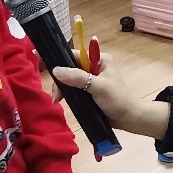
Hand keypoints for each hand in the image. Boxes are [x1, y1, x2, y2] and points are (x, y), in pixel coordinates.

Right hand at [52, 53, 170, 138]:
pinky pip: (73, 89)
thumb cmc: (117, 99)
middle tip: (56, 94)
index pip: (74, 55)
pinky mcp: (89, 91)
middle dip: (61, 80)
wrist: (129, 118)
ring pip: (69, 79)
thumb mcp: (98, 87)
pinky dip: (67, 94)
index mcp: (99, 59)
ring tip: (58, 100)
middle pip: (69, 68)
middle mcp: (94, 66)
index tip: (43, 64)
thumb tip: (56, 70)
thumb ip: (78, 78)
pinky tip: (61, 101)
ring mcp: (91, 79)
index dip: (59, 59)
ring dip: (62, 88)